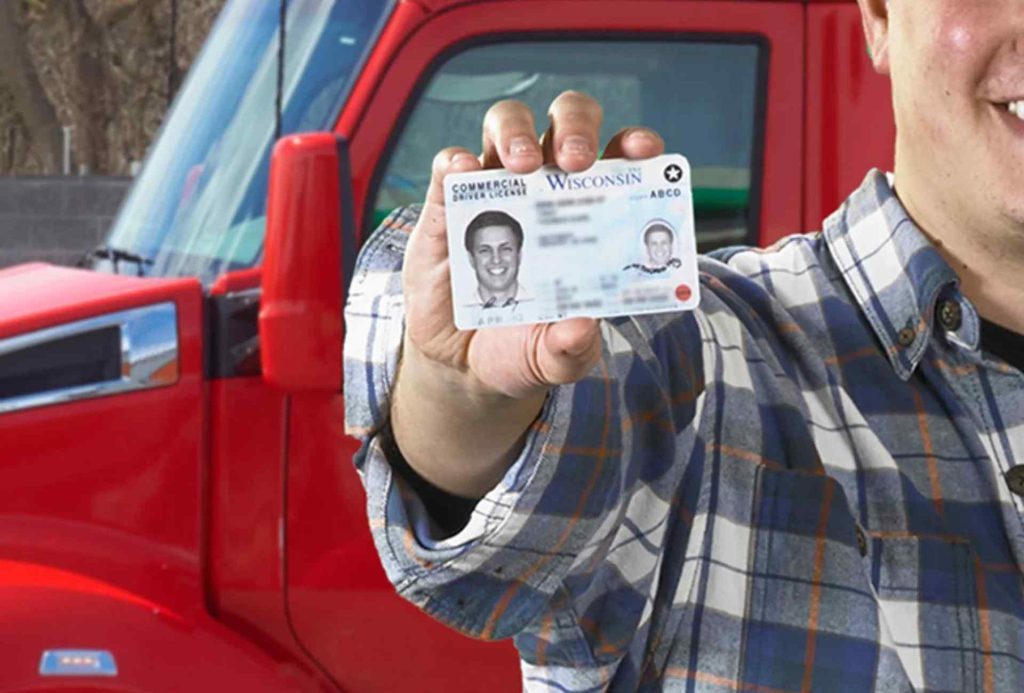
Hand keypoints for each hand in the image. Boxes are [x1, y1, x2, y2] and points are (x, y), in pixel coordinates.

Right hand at [401, 91, 665, 399]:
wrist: (463, 367)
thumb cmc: (523, 346)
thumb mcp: (554, 357)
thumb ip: (571, 349)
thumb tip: (581, 327)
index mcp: (590, 214)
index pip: (620, 160)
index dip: (635, 145)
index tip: (645, 151)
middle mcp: (546, 190)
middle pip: (566, 125)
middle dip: (575, 129)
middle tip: (574, 161)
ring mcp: (496, 192)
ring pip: (508, 126)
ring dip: (517, 132)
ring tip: (521, 164)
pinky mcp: (446, 206)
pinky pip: (450, 166)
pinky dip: (457, 161)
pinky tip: (465, 172)